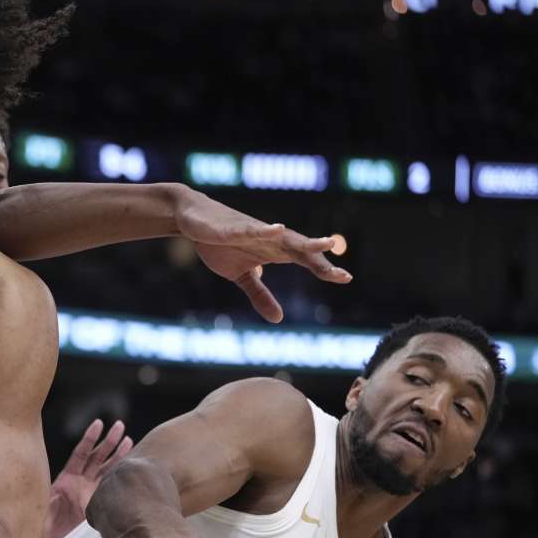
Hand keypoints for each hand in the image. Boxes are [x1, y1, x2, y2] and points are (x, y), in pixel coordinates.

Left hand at [42, 419, 132, 537]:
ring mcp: (89, 491)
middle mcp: (79, 482)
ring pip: (106, 469)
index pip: (80, 453)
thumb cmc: (41, 524)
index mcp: (66, 478)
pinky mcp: (96, 503)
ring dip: (118, 454)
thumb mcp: (44, 509)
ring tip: (129, 439)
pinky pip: (109, 487)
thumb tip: (58, 496)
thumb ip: (52, 502)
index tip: (99, 423)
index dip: (90, 438)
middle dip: (109, 441)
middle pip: (96, 457)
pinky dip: (119, 476)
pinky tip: (130, 467)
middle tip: (120, 425)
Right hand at [169, 186, 350, 322]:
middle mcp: (270, 239)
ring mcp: (254, 231)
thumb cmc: (218, 243)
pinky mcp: (234, 227)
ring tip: (327, 243)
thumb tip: (278, 319)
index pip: (304, 260)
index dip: (324, 269)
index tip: (345, 278)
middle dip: (321, 261)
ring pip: (285, 236)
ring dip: (305, 241)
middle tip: (342, 275)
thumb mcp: (240, 276)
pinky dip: (266, 230)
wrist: (192, 218)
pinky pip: (252, 229)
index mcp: (274, 251)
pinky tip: (278, 229)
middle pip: (301, 249)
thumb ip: (260, 295)